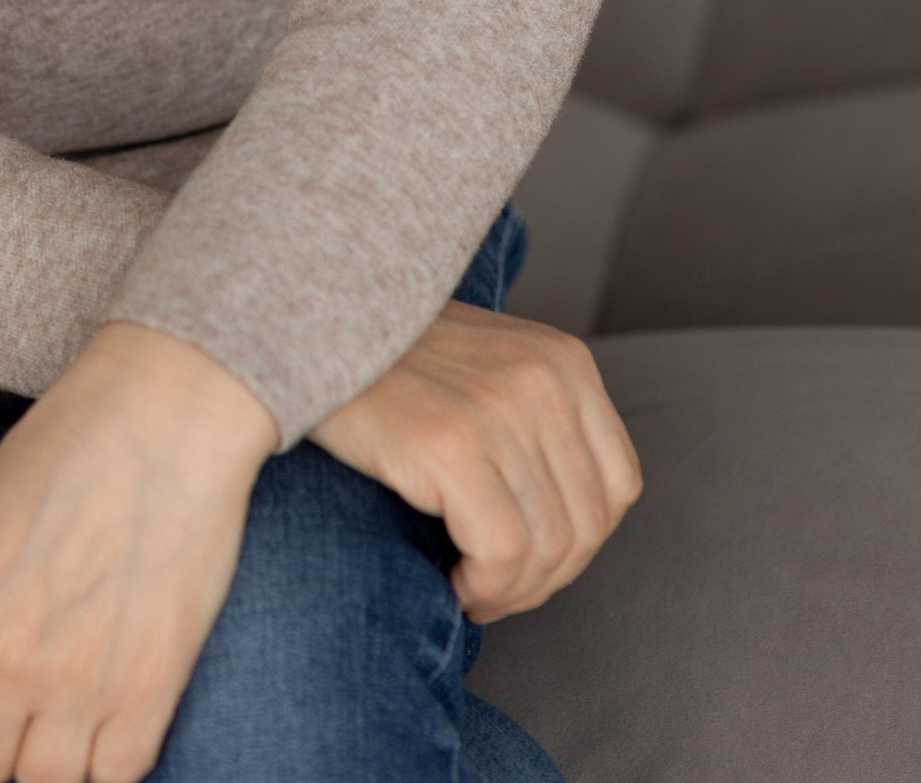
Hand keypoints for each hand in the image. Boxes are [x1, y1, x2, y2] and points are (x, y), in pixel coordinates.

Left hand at [0, 321, 277, 782]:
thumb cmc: (73, 439)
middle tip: (22, 694)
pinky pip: (116, 776)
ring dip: (49, 756)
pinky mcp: (149, 695)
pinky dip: (109, 759)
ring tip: (66, 714)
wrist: (169, 415)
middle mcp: (5, 662)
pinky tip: (115, 716)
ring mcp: (79, 687)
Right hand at [308, 301, 640, 621]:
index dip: (578, 542)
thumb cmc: (389, 364)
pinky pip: (502, 555)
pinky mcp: (452, 445)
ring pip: (547, 551)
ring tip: (468, 584)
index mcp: (566, 361)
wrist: (303, 328)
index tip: (527, 557)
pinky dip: (483, 587)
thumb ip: (539, 420)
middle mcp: (546, 380)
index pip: (618, 487)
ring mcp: (501, 409)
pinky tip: (451, 579)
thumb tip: (572, 527)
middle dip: (542, 578)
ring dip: (509, 592)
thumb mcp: (490, 367)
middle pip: (587, 528)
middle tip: (491, 586)